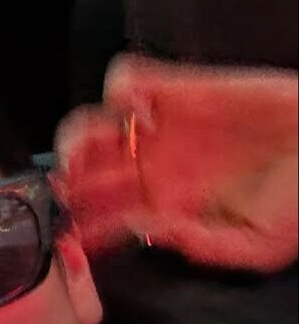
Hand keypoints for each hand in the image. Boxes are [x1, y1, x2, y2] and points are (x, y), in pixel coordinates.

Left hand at [54, 54, 297, 271]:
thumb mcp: (259, 246)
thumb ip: (202, 245)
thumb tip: (147, 230)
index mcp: (161, 208)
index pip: (96, 218)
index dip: (73, 225)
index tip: (68, 232)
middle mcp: (150, 167)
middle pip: (78, 173)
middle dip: (64, 184)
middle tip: (71, 191)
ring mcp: (160, 126)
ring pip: (89, 126)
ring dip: (79, 139)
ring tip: (99, 152)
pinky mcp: (180, 87)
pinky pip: (126, 77)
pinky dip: (121, 89)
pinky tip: (141, 112)